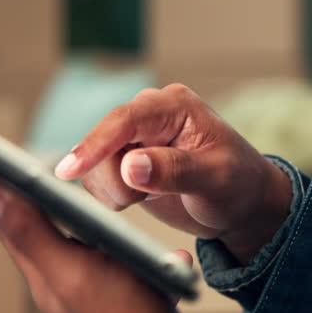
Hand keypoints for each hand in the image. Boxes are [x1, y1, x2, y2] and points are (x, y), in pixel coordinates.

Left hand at [0, 172, 181, 312]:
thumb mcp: (72, 269)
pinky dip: (81, 239)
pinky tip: (90, 235)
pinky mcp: (108, 300)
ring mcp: (82, 293)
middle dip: (13, 196)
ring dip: (43, 216)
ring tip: (28, 193)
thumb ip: (29, 231)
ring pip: (57, 244)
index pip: (7, 220)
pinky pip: (88, 260)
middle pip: (27, 230)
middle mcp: (56, 282)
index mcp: (42, 271)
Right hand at [53, 84, 292, 262]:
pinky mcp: (124, 161)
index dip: (95, 144)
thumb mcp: (216, 179)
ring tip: (145, 198)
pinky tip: (138, 199)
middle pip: (102, 143)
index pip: (124, 120)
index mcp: (174, 106)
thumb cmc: (238, 185)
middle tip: (140, 199)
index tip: (70, 169)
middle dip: (114, 179)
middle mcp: (149, 116)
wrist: (242, 206)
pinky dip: (110, 196)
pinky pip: (97, 177)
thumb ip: (175, 170)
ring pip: (95, 163)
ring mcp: (134, 138)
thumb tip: (131, 165)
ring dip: (112, 190)